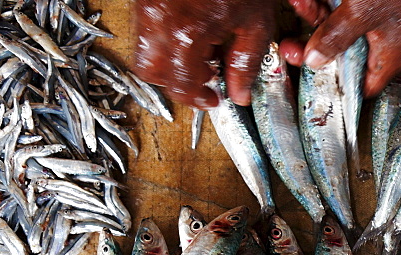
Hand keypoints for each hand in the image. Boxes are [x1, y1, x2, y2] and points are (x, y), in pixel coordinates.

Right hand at [134, 0, 275, 107]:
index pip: (180, 85)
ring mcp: (147, 5)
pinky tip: (191, 30)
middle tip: (203, 80)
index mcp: (187, 33)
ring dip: (169, 60)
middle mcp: (159, 20)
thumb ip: (246, 63)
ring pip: (144, 49)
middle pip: (150, 71)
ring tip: (200, 52)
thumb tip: (239, 92)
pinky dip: (165, 37)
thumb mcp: (256, 23)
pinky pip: (146, 26)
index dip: (197, 98)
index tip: (211, 98)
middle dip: (175, 82)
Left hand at [279, 0, 400, 96]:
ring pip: (337, 25)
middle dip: (314, 44)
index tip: (315, 81)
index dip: (340, 86)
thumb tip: (315, 59)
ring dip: (314, 15)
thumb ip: (336, 38)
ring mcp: (376, 17)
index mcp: (388, 55)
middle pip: (342, 53)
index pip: (364, 86)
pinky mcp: (370, 0)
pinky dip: (323, 2)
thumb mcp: (361, 14)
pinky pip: (341, 7)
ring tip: (299, 3)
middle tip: (292, 46)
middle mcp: (383, 39)